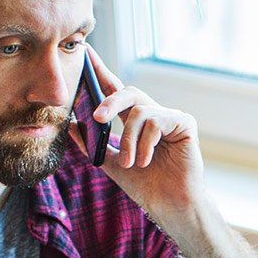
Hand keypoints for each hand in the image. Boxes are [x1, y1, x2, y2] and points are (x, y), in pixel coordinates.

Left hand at [70, 44, 205, 213]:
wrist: (169, 206)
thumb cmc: (145, 186)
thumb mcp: (108, 162)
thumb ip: (91, 143)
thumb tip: (72, 123)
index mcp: (134, 121)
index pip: (114, 90)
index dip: (100, 71)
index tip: (84, 52)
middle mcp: (152, 114)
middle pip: (127, 92)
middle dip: (109, 102)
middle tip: (97, 118)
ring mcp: (169, 117)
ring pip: (139, 111)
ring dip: (128, 139)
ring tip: (129, 162)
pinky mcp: (184, 123)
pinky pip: (156, 120)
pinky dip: (145, 142)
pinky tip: (146, 160)